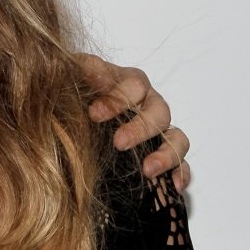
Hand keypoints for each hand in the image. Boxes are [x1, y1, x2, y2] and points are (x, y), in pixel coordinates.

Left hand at [77, 53, 190, 191]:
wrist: (68, 120)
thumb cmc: (70, 94)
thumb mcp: (69, 77)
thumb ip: (75, 70)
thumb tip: (72, 63)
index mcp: (126, 82)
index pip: (134, 84)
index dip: (118, 98)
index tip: (94, 115)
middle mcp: (147, 103)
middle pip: (159, 111)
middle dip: (140, 128)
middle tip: (118, 143)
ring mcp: (158, 129)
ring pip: (176, 137)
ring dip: (166, 153)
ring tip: (147, 170)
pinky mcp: (161, 154)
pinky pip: (182, 164)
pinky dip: (181, 173)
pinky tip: (173, 185)